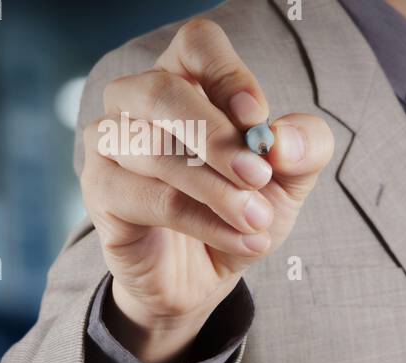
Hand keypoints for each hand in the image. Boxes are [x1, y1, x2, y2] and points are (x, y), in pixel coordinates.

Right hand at [81, 18, 333, 362]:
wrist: (207, 276)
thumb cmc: (242, 209)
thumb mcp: (291, 179)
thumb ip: (304, 148)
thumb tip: (282, 138)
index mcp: (187, 80)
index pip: (196, 45)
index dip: (228, 74)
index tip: (257, 118)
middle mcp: (137, 102)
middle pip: (162, 89)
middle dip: (217, 136)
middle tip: (259, 175)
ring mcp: (110, 144)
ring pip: (155, 151)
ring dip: (217, 190)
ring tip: (258, 220)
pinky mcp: (101, 191)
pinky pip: (149, 198)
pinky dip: (202, 221)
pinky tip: (240, 240)